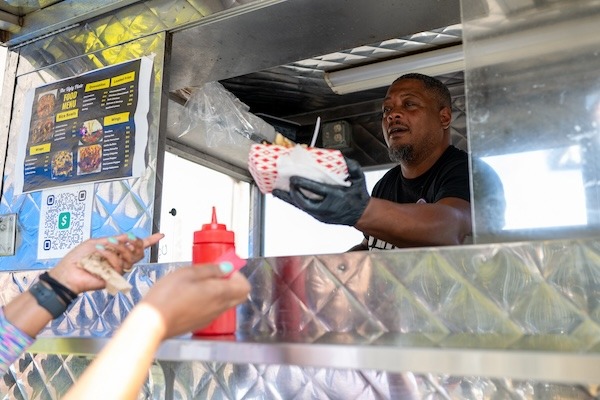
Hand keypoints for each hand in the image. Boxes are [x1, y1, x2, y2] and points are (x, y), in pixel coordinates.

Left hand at [48, 233, 163, 293]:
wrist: (67, 272)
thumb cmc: (78, 258)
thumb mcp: (97, 242)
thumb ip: (114, 240)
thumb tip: (129, 236)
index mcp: (117, 252)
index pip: (137, 247)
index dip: (150, 241)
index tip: (161, 235)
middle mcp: (120, 261)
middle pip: (139, 252)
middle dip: (135, 243)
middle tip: (126, 239)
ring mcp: (117, 270)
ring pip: (131, 258)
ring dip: (118, 248)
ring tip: (104, 246)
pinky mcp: (114, 278)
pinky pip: (119, 264)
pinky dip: (109, 255)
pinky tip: (99, 253)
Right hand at [141, 265, 250, 338]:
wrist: (152, 323)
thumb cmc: (167, 296)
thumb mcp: (189, 273)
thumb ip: (211, 270)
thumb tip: (226, 268)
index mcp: (220, 294)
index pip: (245, 287)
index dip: (237, 275)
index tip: (224, 267)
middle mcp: (218, 308)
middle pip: (238, 296)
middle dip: (231, 282)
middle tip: (213, 273)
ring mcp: (209, 318)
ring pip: (225, 303)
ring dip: (218, 291)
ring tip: (198, 282)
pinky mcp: (199, 324)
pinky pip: (212, 310)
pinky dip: (208, 301)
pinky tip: (190, 295)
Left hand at [272, 157, 369, 225]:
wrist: (361, 214)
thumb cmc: (358, 195)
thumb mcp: (359, 178)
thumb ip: (351, 166)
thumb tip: (340, 157)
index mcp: (337, 197)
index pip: (318, 191)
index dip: (304, 184)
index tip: (294, 178)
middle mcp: (328, 208)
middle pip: (305, 202)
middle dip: (293, 192)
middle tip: (286, 181)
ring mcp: (322, 215)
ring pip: (301, 207)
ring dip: (288, 198)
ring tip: (276, 190)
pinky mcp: (318, 217)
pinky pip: (302, 209)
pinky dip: (292, 201)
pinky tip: (284, 196)